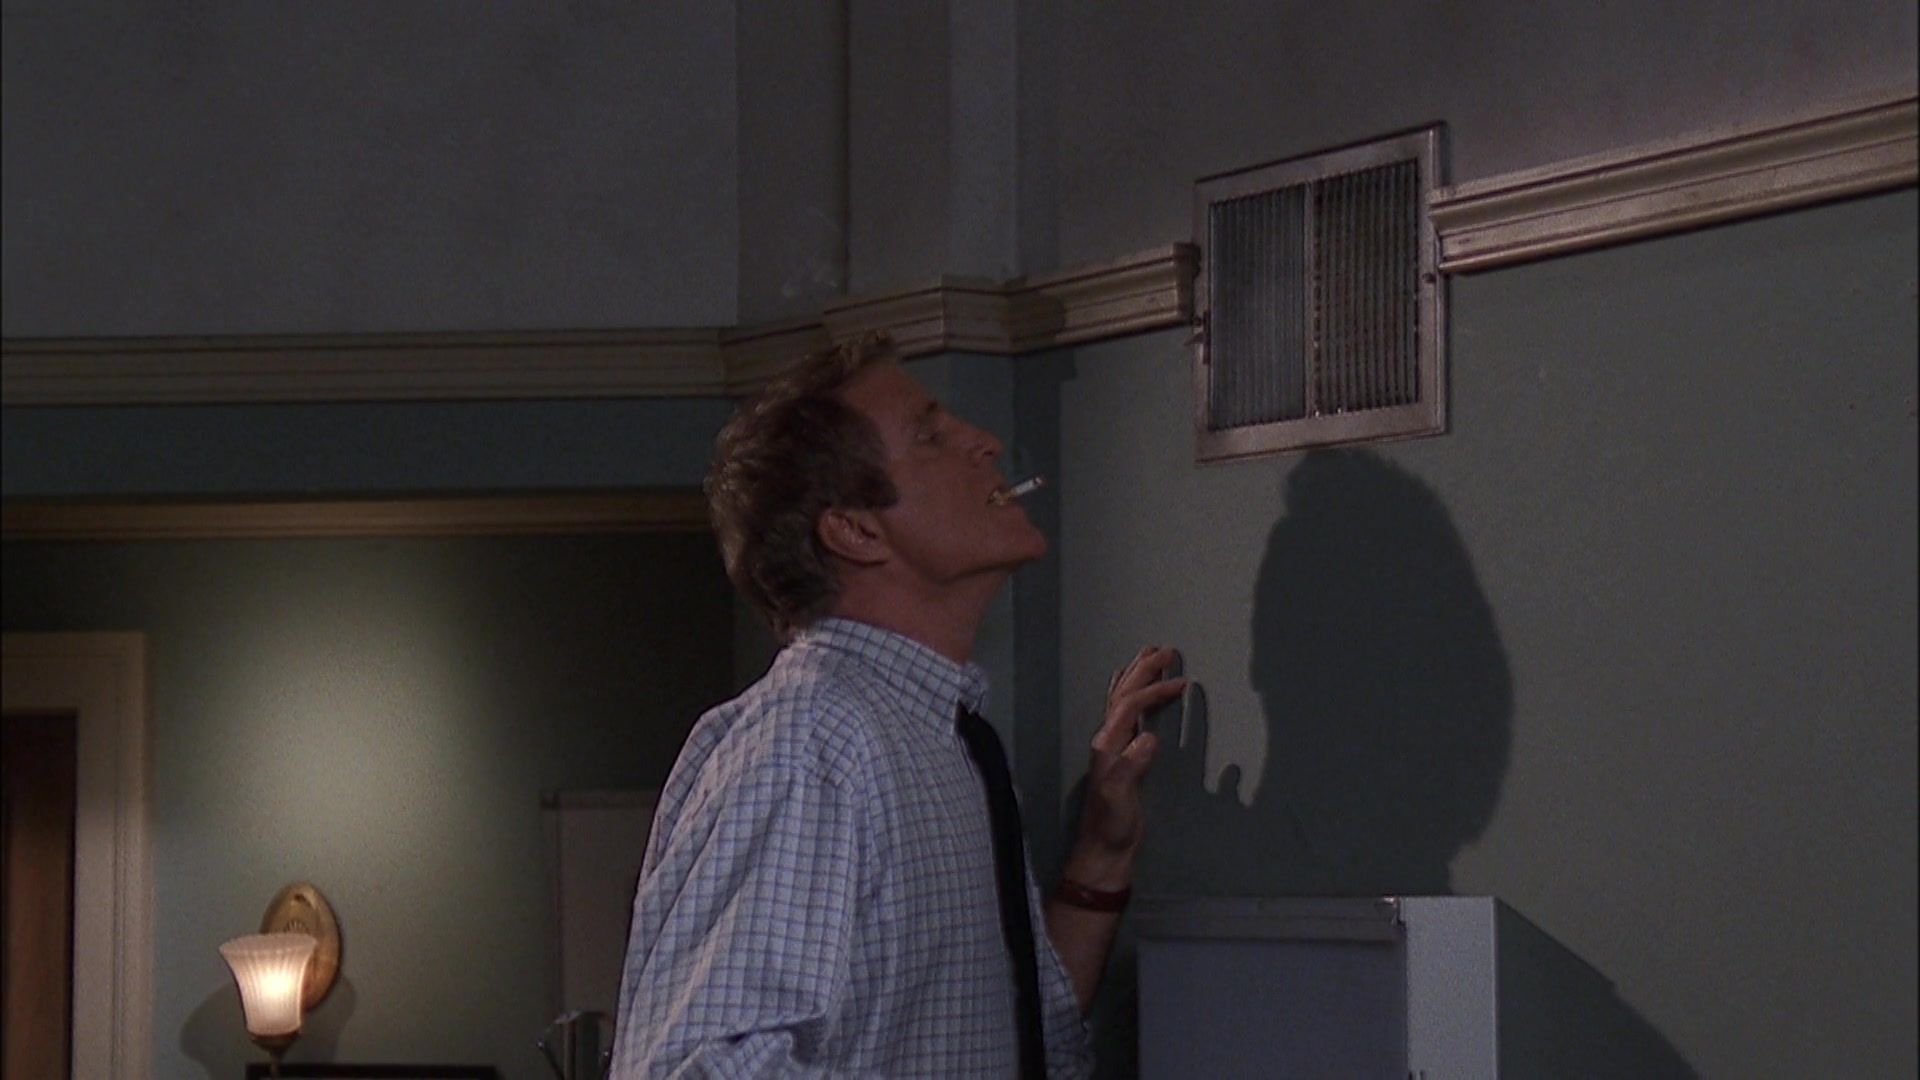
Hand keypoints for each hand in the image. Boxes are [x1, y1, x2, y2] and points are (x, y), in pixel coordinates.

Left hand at [1070, 645, 1186, 884]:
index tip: (1181, 681)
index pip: (1130, 706)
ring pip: (1122, 700)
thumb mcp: (1120, 796)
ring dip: (1136, 676)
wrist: (1104, 847)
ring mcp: (1113, 746)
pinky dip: (1129, 695)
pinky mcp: (1121, 756)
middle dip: (1144, 671)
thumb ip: (1132, 766)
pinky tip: (1131, 690)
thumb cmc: (1112, 823)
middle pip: (1123, 695)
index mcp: (1107, 744)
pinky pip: (1124, 715)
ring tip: (1150, 655)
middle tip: (1167, 650)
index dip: (1154, 690)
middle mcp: (1107, 740)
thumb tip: (1149, 737)